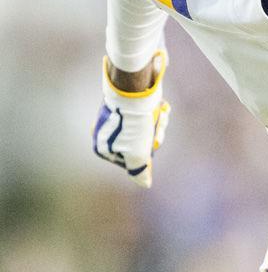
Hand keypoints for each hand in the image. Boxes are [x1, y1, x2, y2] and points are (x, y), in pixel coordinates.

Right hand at [92, 50, 170, 187]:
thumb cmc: (133, 122)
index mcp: (102, 146)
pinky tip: (161, 107)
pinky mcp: (129, 106)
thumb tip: (145, 184)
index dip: (144, 155)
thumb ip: (139, 170)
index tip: (149, 147)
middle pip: (140, 144)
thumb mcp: (138, 152)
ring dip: (159, 123)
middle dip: (153, 136)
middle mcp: (107, 132)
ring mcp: (118, 118)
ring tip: (159, 113)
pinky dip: (157, 113)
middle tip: (156, 127)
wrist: (134, 87)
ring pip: (147, 129)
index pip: (130, 161)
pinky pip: (147, 115)